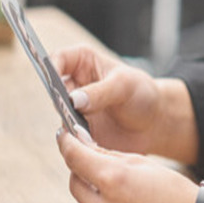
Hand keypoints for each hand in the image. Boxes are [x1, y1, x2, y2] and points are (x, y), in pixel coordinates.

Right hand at [52, 45, 199, 163]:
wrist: (153, 124)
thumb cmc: (141, 94)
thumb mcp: (124, 86)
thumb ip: (100, 92)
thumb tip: (74, 99)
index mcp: (82, 61)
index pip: (58, 59)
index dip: (51, 68)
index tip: (54, 83)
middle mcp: (73, 85)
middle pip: (53, 90)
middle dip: (59, 101)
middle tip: (71, 109)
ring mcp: (74, 109)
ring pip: (60, 115)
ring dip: (70, 123)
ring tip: (87, 130)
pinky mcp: (77, 131)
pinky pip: (68, 136)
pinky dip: (77, 140)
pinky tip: (91, 143)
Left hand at [56, 129, 197, 202]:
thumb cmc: (176, 199)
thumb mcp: (144, 166)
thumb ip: (107, 155)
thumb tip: (79, 146)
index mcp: (114, 181)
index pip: (74, 157)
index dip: (67, 144)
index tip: (64, 139)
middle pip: (75, 185)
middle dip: (85, 177)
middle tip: (102, 177)